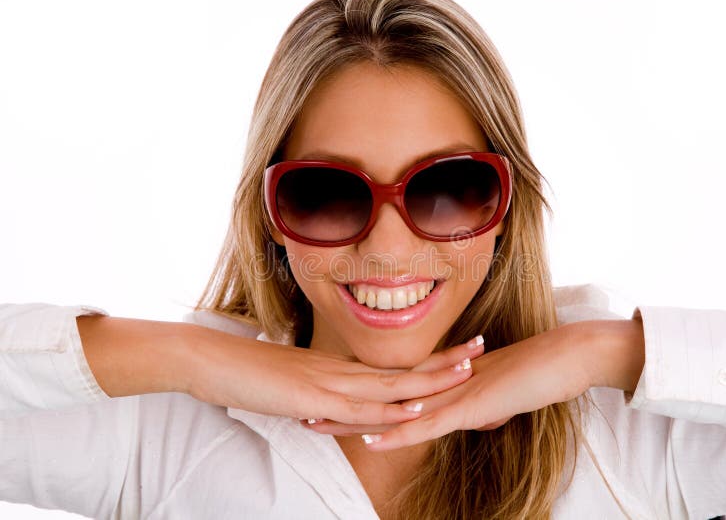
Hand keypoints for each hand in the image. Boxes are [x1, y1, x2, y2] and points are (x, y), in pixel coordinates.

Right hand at [185, 325, 485, 426]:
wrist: (212, 361)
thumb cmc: (247, 373)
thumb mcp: (290, 386)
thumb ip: (315, 394)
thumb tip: (328, 407)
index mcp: (339, 369)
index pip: (394, 367)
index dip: (428, 360)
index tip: (458, 351)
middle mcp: (342, 372)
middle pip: (404, 369)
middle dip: (446, 361)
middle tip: (482, 345)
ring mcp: (330, 383)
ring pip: (392, 386)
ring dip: (430, 381)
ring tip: (467, 372)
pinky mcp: (313, 398)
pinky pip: (359, 409)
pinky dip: (389, 412)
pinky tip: (414, 412)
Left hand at [302, 321, 619, 449]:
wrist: (562, 357)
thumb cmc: (533, 374)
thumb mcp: (497, 397)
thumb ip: (478, 405)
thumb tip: (472, 416)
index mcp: (438, 380)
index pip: (385, 389)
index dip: (352, 395)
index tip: (321, 399)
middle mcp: (436, 384)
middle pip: (376, 397)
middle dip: (336, 407)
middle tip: (297, 410)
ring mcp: (450, 394)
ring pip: (390, 410)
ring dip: (351, 421)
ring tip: (314, 426)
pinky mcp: (468, 407)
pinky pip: (426, 423)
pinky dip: (397, 432)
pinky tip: (371, 439)